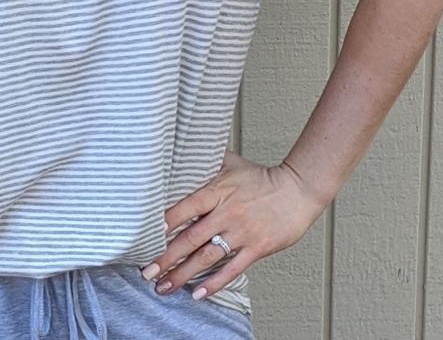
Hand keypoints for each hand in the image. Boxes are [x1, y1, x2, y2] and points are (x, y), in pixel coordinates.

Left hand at [141, 150, 327, 300]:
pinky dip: (214, 283)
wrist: (297, 190)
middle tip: (146, 270)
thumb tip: (182, 148)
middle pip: (190, 238)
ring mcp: (241, 233)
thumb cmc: (261, 177)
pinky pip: (231, 269)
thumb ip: (206, 159)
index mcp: (218, 191)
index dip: (165, 222)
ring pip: (207, 257)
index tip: (145, 234)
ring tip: (164, 286)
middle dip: (166, 257)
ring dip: (183, 274)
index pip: (185, 207)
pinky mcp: (256, 248)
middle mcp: (227, 213)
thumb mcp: (231, 162)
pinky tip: (197, 293)